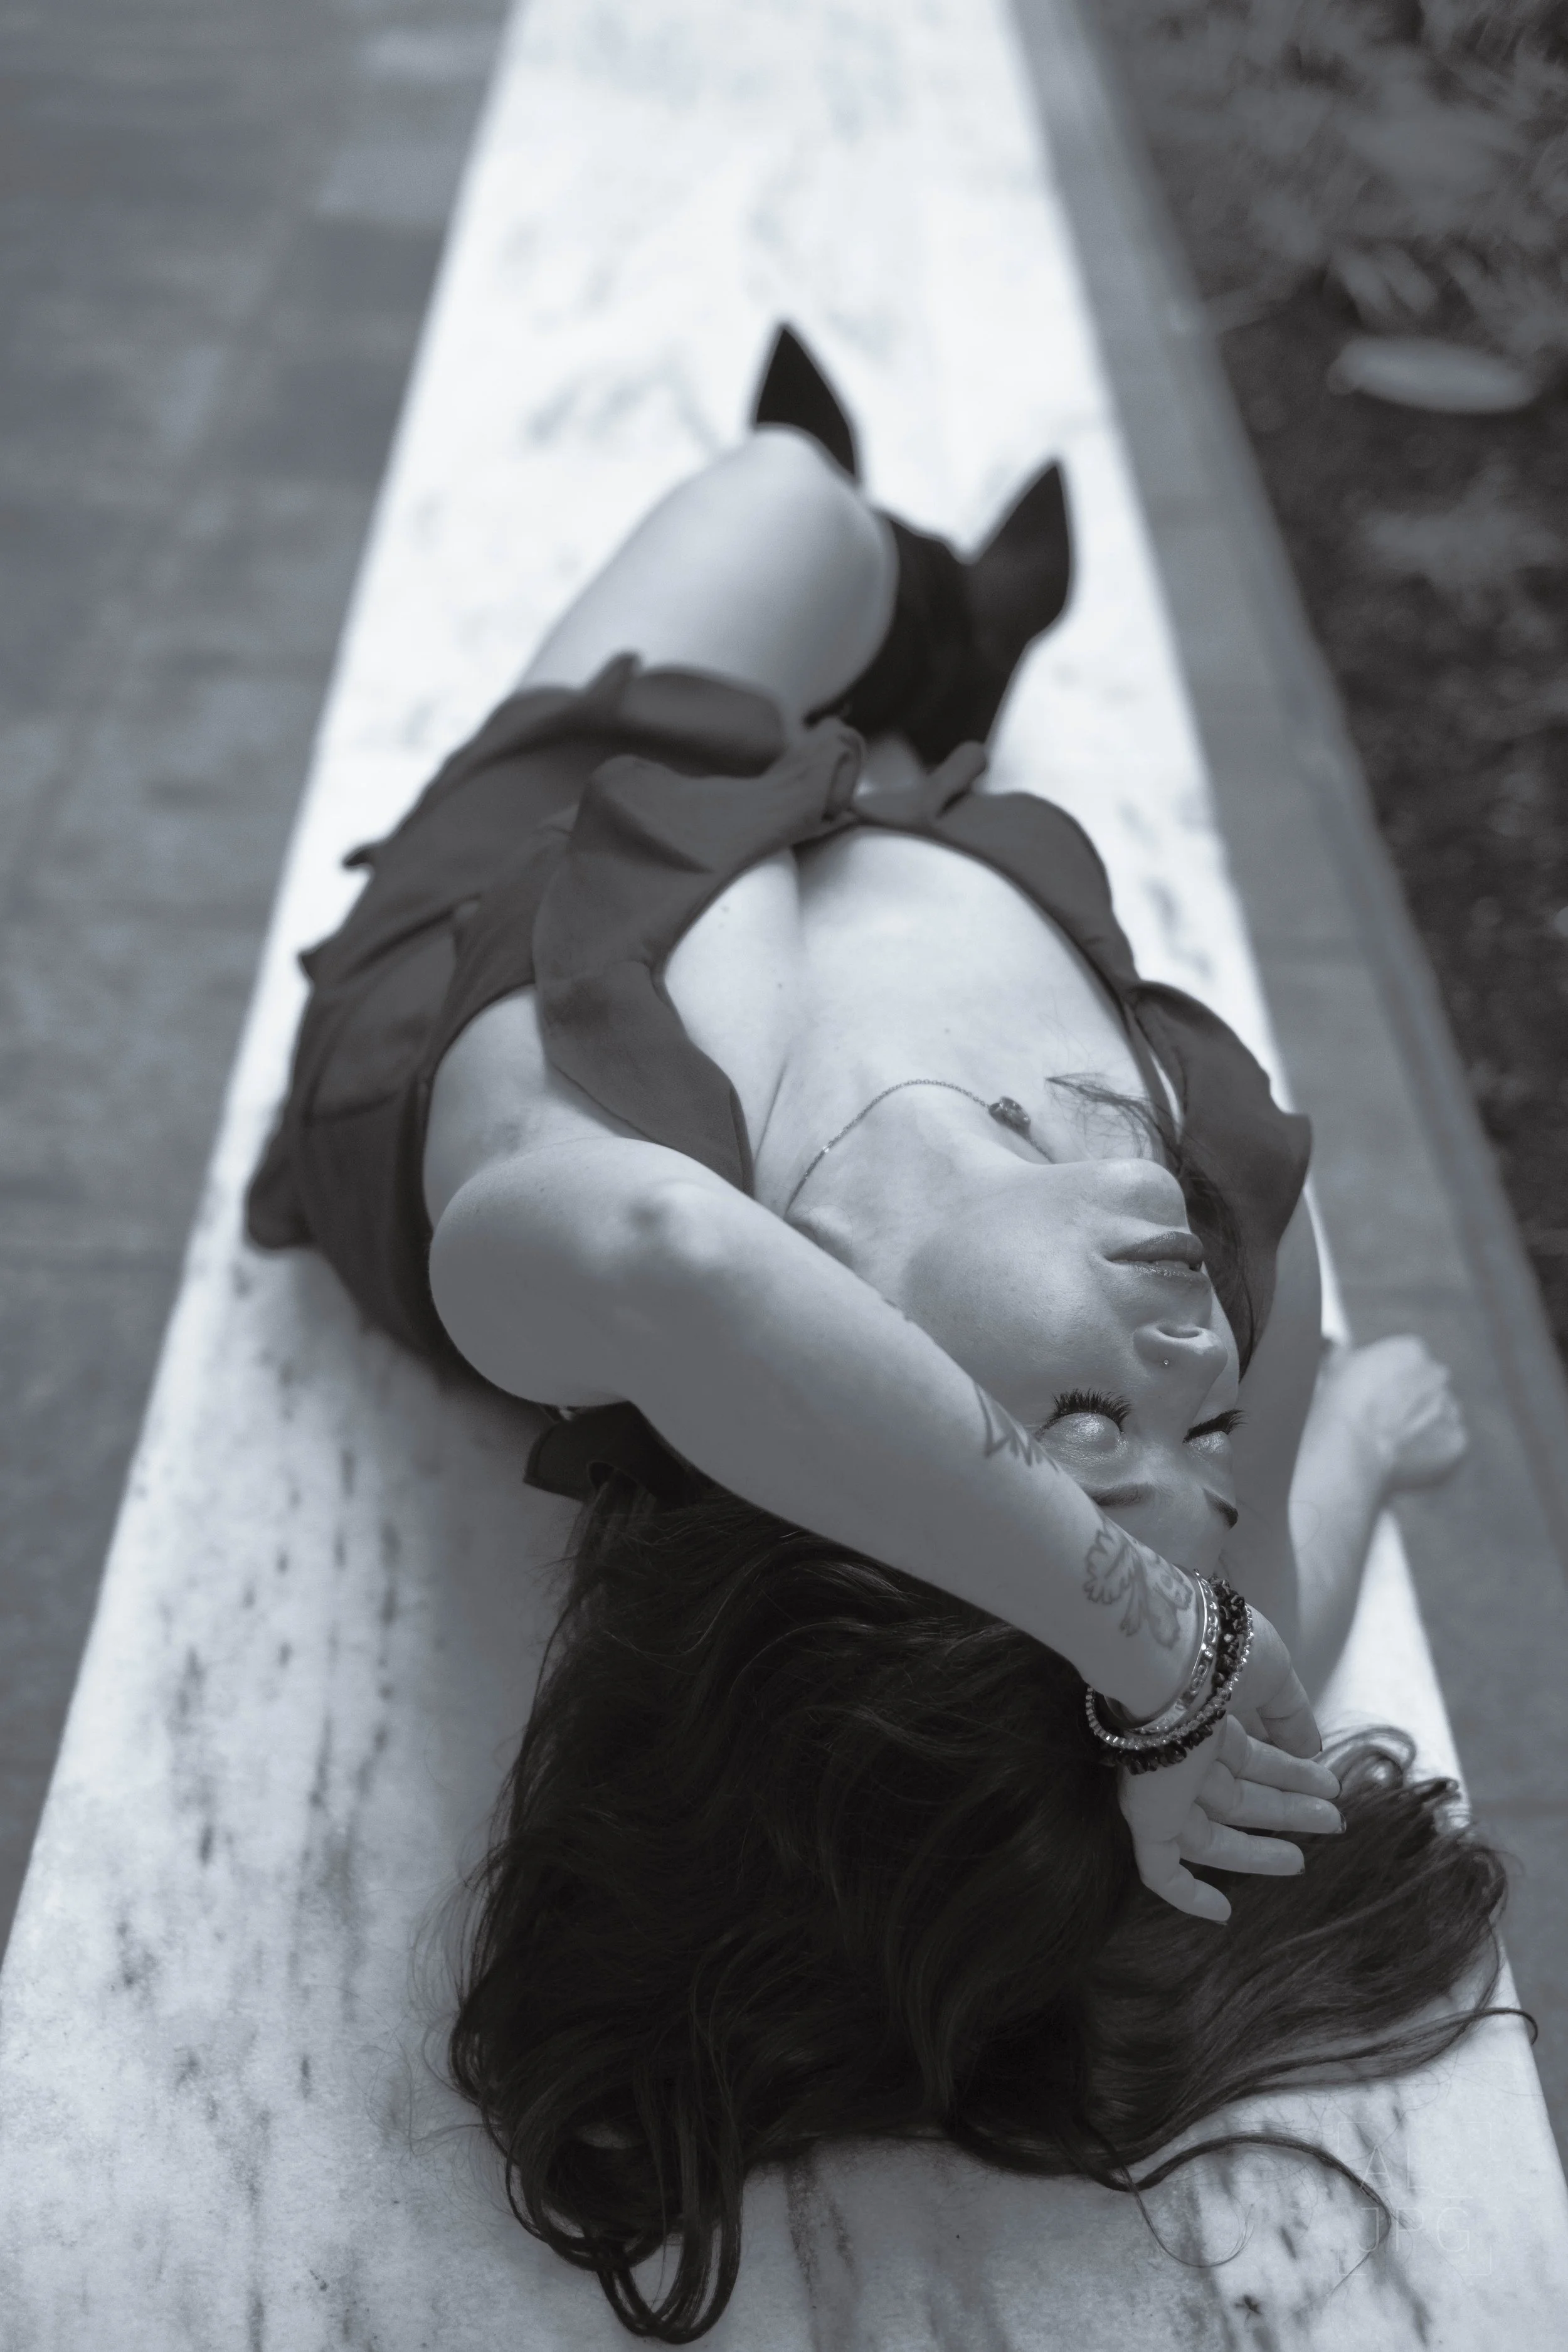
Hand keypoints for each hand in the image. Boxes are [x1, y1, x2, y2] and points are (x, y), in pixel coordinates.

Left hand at [1119, 1605, 1341, 1922]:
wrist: (1165, 1655)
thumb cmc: (1219, 1655)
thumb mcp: (1273, 1675)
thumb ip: (1291, 1716)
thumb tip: (1313, 1751)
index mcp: (1208, 1717)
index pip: (1252, 1755)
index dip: (1290, 1771)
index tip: (1328, 1784)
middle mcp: (1184, 1755)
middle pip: (1241, 1795)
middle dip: (1287, 1807)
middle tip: (1332, 1820)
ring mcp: (1164, 1789)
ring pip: (1212, 1835)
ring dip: (1261, 1848)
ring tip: (1303, 1857)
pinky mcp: (1148, 1817)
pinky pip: (1161, 1870)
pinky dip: (1189, 1895)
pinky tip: (1221, 1915)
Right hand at [1315, 1335, 1466, 1494]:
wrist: (1351, 1446)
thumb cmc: (1341, 1406)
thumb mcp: (1337, 1366)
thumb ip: (1349, 1354)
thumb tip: (1339, 1347)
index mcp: (1412, 1350)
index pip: (1412, 1360)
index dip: (1395, 1380)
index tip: (1382, 1395)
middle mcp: (1438, 1374)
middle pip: (1431, 1385)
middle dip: (1416, 1400)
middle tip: (1389, 1419)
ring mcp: (1450, 1407)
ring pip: (1442, 1414)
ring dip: (1427, 1424)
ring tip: (1398, 1440)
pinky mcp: (1457, 1439)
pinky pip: (1450, 1443)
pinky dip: (1436, 1450)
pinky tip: (1410, 1455)